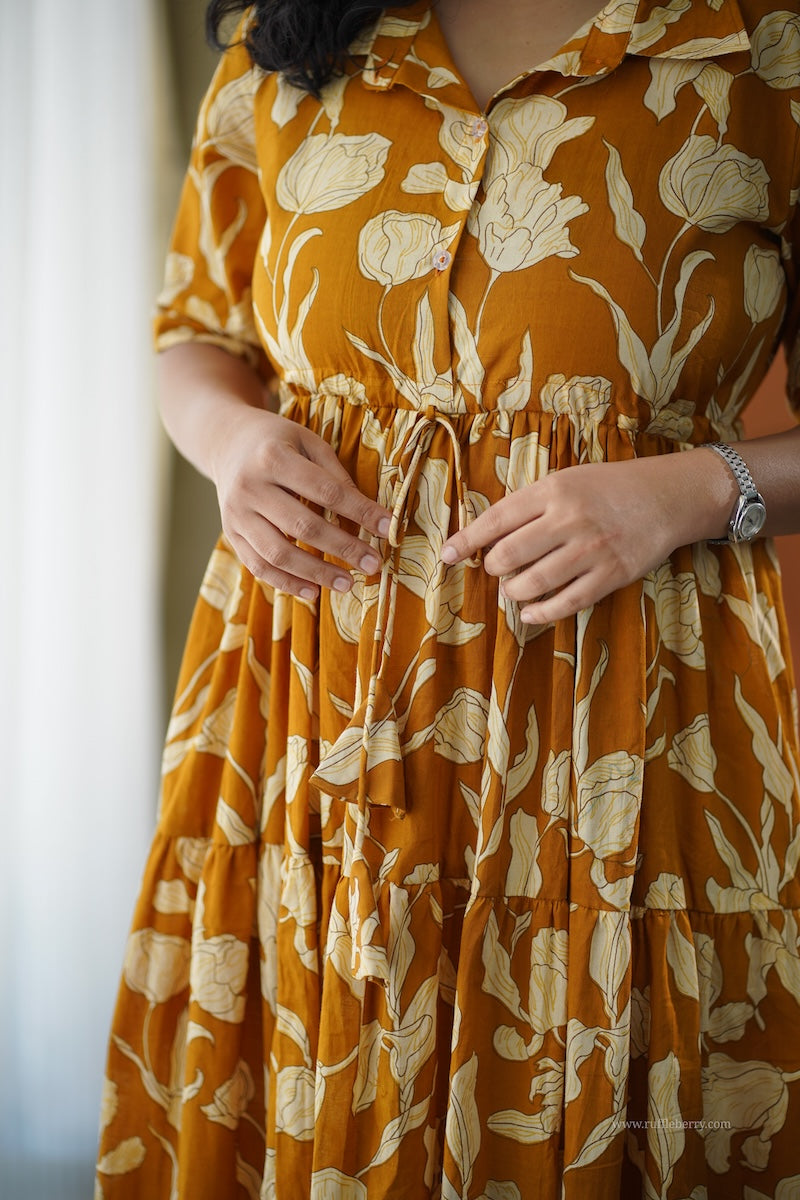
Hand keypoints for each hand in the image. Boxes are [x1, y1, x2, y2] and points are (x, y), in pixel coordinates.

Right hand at [213, 407, 391, 598]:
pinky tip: (314, 591)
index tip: (386, 528)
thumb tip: (368, 515)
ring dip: (316, 573)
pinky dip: (286, 583)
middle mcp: (249, 487)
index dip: (359, 511)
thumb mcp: (308, 442)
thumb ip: (336, 475)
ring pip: (278, 554)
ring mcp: (236, 514)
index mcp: (272, 457)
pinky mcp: (231, 534)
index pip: (325, 490)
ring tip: (348, 584)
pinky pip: (259, 566)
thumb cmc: (278, 441)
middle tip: (373, 564)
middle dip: (343, 548)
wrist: (226, 442)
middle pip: (302, 526)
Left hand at [440, 452, 735, 622]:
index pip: (498, 519)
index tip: (447, 556)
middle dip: (495, 568)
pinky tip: (530, 613)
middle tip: (497, 569)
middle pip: (510, 554)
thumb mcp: (566, 481)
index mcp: (553, 490)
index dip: (468, 540)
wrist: (666, 497)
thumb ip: (530, 505)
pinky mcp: (611, 575)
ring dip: (514, 592)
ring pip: (535, 582)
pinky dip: (542, 613)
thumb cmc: (607, 488)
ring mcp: (591, 549)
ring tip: (513, 589)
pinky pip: (567, 602)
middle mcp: (570, 519)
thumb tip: (487, 536)